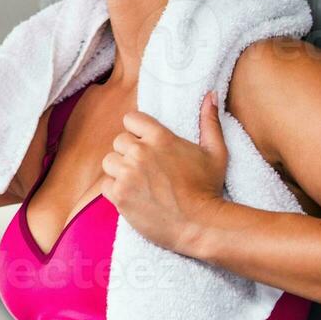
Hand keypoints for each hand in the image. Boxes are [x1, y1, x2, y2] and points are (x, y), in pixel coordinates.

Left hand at [100, 92, 229, 255]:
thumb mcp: (216, 151)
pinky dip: (115, 190)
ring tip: (136, 182)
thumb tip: (210, 95)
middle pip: (118, 141)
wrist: (200, 224)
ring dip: (119, 170)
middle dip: (128, 152)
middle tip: (145, 168)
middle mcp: (141, 152)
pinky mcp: (120, 195)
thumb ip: (209, 121)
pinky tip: (132, 196)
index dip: (136, 130)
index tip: (145, 142)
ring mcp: (128, 174)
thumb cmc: (208, 188)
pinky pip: (105, 185)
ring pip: (109, 162)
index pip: (130, 118)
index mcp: (160, 137)